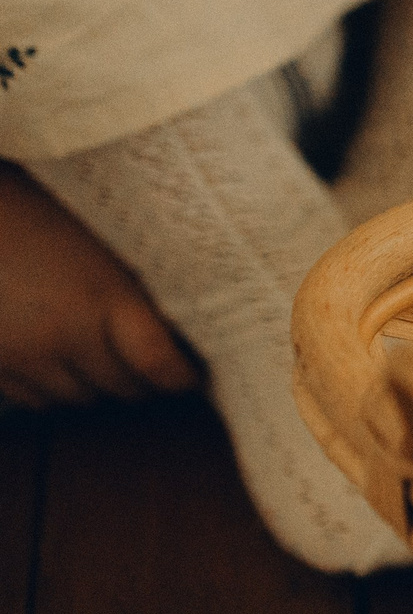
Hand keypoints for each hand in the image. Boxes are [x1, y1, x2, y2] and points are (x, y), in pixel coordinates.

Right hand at [0, 162, 197, 409]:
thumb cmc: (34, 212)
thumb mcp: (98, 243)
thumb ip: (131, 288)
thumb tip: (176, 325)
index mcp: (102, 296)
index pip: (156, 361)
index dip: (180, 377)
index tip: (191, 377)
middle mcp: (63, 335)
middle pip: (121, 388)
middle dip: (140, 380)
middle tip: (148, 367)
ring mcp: (21, 355)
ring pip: (78, 399)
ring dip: (94, 386)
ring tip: (99, 360)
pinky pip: (35, 400)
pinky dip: (51, 388)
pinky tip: (56, 361)